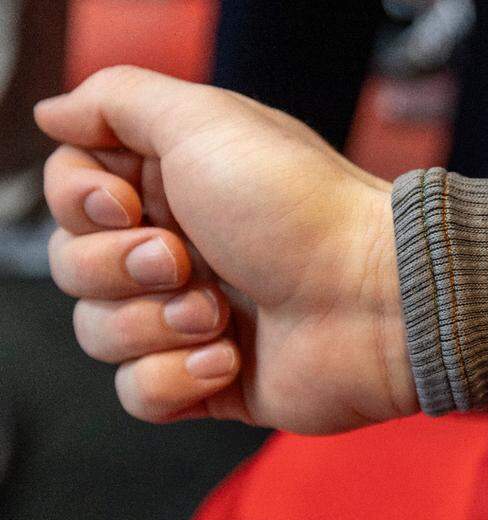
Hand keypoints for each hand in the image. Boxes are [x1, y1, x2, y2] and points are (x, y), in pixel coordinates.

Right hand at [37, 66, 415, 433]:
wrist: (376, 300)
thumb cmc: (302, 209)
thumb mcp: (206, 121)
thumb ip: (118, 101)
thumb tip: (56, 116)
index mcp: (173, 184)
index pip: (70, 194)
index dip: (79, 203)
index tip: (123, 204)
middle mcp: (180, 249)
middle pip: (72, 266)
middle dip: (119, 268)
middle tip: (187, 261)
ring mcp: (194, 320)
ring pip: (99, 334)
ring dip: (154, 325)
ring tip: (221, 314)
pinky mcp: (213, 381)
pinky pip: (140, 395)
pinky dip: (176, 380)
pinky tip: (230, 359)